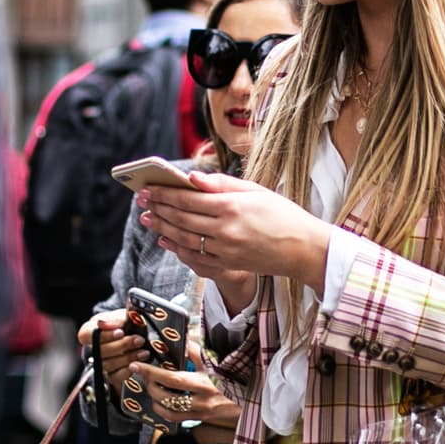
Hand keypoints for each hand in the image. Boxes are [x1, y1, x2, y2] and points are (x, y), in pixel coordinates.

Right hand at [76, 309, 149, 396]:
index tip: (121, 331)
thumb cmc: (126, 323)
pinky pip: (115, 376)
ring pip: (108, 365)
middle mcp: (93, 348)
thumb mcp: (123, 315)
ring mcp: (101, 363)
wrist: (138, 333)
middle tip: (138, 340)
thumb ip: (115, 319)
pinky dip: (128, 370)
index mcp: (90, 330)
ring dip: (128, 358)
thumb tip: (102, 323)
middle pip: (100, 351)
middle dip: (122, 346)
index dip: (104, 335)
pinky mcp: (110, 375)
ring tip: (143, 351)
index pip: (86, 335)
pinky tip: (139, 362)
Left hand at [128, 358, 240, 428]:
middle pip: (166, 397)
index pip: (172, 378)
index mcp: (205, 382)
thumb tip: (180, 340)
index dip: (152, 373)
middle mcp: (202, 400)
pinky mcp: (201, 420)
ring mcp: (201, 413)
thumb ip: (196, 351)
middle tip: (145, 375)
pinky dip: (164, 411)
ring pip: (168, 412)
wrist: (249, 399)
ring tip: (152, 389)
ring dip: (155, 401)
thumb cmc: (233, 377)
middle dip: (150, 386)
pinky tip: (161, 402)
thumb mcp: (215, 362)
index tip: (137, 366)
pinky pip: (176, 419)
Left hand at [137, 172, 330, 297]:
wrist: (303, 249)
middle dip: (158, 208)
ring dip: (162, 227)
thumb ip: (221, 184)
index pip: (187, 198)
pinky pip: (194, 257)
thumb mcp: (255, 190)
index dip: (163, 193)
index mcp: (232, 206)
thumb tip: (192, 178)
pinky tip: (166, 240)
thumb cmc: (282, 215)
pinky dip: (176, 248)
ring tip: (148, 219)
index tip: (147, 188)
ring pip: (183, 238)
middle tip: (142, 202)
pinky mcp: (227, 265)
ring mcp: (225, 250)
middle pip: (181, 218)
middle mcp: (225, 230)